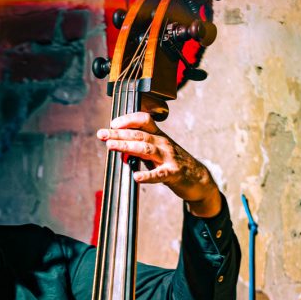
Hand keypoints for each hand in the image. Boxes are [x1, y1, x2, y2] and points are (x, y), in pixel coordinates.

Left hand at [97, 111, 221, 217]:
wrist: (199, 179)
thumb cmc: (174, 164)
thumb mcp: (157, 152)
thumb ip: (140, 149)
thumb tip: (119, 147)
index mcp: (159, 136)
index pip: (143, 121)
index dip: (128, 120)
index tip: (112, 124)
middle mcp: (163, 143)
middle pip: (139, 135)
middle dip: (119, 134)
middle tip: (102, 134)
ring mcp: (169, 158)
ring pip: (146, 149)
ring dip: (127, 147)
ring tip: (111, 146)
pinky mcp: (174, 173)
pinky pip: (159, 174)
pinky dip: (147, 176)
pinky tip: (136, 177)